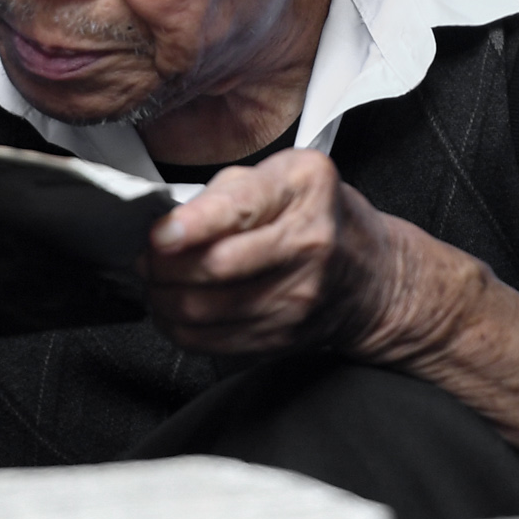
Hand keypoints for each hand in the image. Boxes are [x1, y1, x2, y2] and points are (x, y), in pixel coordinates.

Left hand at [141, 148, 481, 362]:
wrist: (372, 275)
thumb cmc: (317, 215)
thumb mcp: (282, 176)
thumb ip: (225, 193)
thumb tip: (166, 227)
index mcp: (305, 187)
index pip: (240, 210)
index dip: (190, 227)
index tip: (157, 236)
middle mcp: (309, 242)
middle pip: (214, 267)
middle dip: (162, 267)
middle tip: (147, 259)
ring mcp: (300, 296)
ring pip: (206, 310)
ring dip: (165, 300)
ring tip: (158, 284)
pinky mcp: (285, 335)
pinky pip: (214, 341)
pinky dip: (181, 328)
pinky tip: (177, 309)